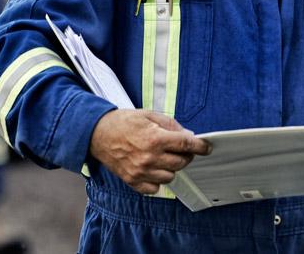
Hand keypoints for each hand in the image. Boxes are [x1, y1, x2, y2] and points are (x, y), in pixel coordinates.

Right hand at [88, 109, 209, 193]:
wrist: (97, 134)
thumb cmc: (124, 122)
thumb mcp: (150, 115)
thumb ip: (171, 125)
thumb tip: (189, 135)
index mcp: (156, 138)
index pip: (187, 145)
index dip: (201, 146)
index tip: (207, 147)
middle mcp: (149, 157)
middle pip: (181, 162)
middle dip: (185, 155)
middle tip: (180, 148)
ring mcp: (140, 171)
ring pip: (170, 177)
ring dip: (171, 167)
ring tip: (163, 157)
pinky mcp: (132, 181)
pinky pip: (154, 188)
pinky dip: (157, 181)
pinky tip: (153, 169)